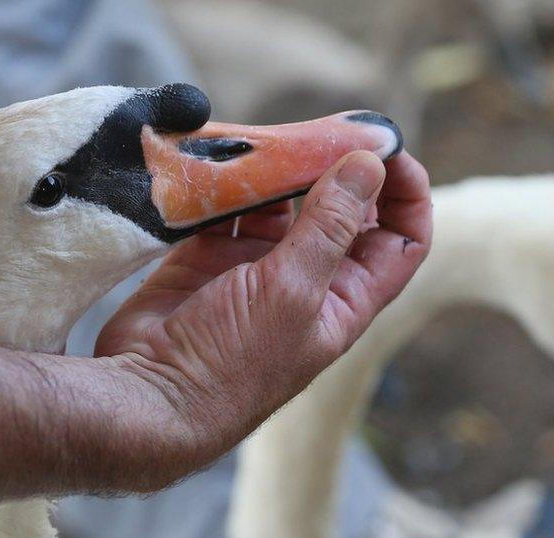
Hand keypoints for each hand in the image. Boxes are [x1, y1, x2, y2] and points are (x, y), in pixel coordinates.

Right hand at [97, 150, 430, 480]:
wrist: (148, 395)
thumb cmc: (231, 363)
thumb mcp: (293, 292)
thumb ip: (329, 226)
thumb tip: (370, 163)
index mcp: (343, 300)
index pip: (399, 240)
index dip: (405, 194)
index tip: (388, 150)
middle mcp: (303, 281)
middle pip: (339, 212)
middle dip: (338, 168)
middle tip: (326, 127)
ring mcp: (251, 269)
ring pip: (279, 205)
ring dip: (279, 171)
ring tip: (273, 138)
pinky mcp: (203, 259)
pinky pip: (224, 209)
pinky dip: (225, 184)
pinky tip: (223, 160)